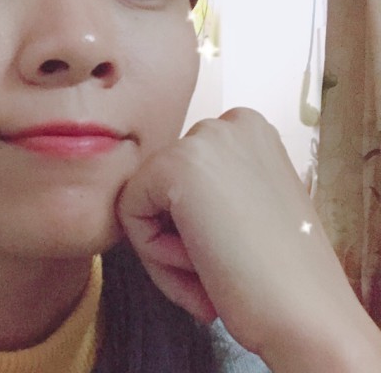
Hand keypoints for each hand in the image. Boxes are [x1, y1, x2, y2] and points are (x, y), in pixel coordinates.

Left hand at [116, 107, 371, 365]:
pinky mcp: (174, 165)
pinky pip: (129, 212)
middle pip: (162, 184)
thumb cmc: (282, 277)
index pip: (185, 176)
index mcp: (251, 130)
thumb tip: (156, 195)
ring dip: (166, 250)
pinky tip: (200, 270)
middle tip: (215, 275)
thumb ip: (211, 189)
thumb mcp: (247, 208)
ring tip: (210, 277)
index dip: (195, 227)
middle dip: (177, 236)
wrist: (309, 316)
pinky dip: (153, 254)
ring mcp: (202, 140)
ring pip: (143, 199)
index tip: (227, 258)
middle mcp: (228, 122)